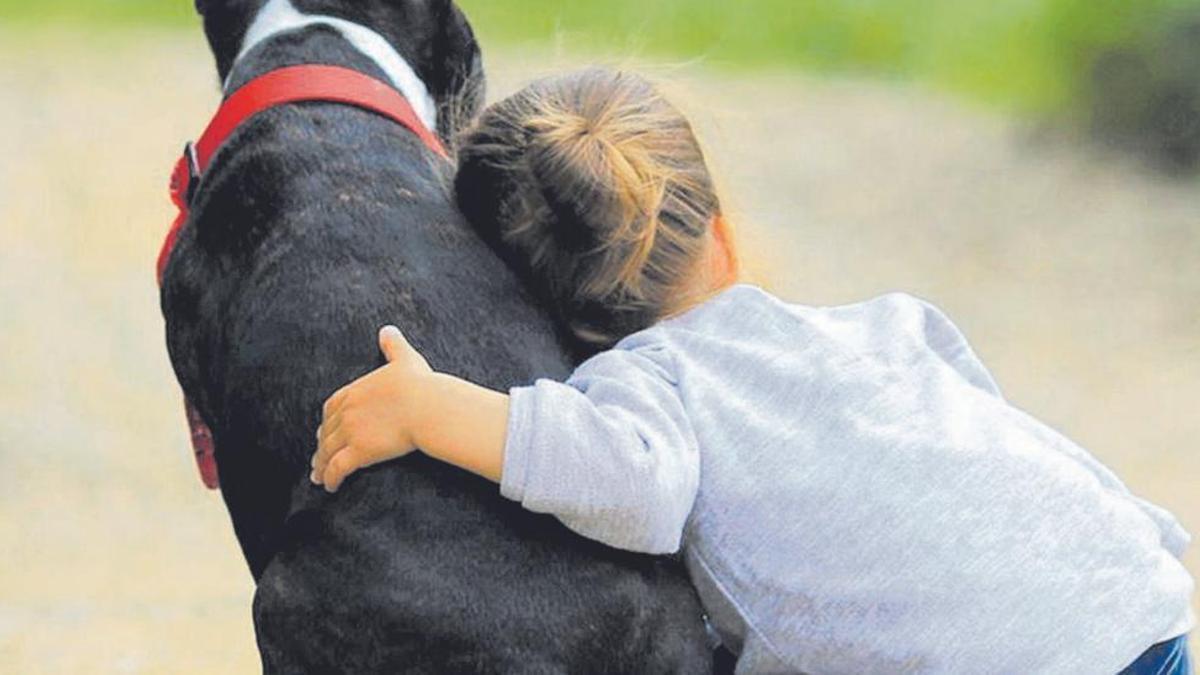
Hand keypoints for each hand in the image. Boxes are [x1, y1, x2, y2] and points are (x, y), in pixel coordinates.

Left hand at [311, 326, 433, 491]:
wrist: (427, 406)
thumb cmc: (420, 385)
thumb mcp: (405, 359)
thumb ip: (393, 345)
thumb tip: (387, 329)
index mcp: (354, 391)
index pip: (331, 408)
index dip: (328, 421)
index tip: (326, 430)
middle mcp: (347, 412)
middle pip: (327, 432)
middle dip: (322, 445)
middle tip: (318, 457)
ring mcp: (350, 433)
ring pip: (327, 452)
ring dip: (321, 465)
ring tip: (319, 477)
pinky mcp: (358, 452)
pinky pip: (337, 468)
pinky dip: (331, 478)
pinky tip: (330, 487)